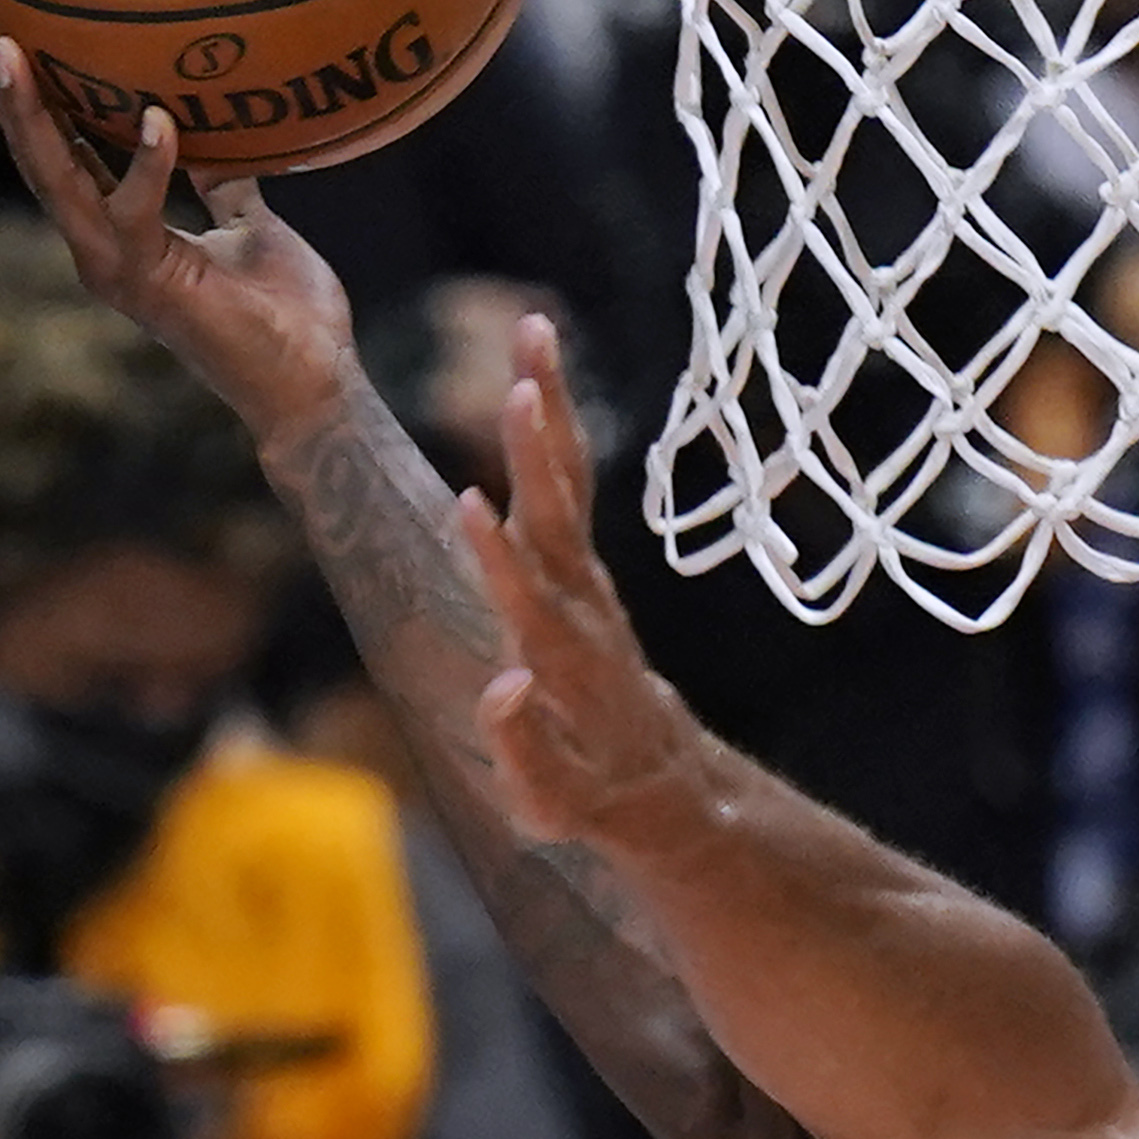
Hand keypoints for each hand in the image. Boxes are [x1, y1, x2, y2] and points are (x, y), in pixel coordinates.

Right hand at [0, 16, 361, 438]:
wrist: (313, 383)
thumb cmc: (289, 314)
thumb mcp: (253, 227)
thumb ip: (224, 183)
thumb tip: (225, 134)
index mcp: (120, 231)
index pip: (61, 151)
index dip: (32, 96)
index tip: (8, 31)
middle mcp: (102, 248)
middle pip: (36, 156)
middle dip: (3, 91)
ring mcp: (117, 268)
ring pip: (56, 178)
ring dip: (30, 114)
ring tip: (10, 50)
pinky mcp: (150, 283)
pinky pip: (135, 212)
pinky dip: (148, 165)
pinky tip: (159, 118)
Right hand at [464, 365, 717, 855]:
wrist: (668, 786)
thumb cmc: (598, 802)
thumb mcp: (555, 806)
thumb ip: (525, 751)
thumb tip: (500, 686)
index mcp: (564, 664)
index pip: (528, 603)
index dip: (499, 560)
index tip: (470, 506)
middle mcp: (581, 609)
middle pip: (557, 518)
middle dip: (534, 451)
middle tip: (517, 380)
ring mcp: (587, 583)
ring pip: (566, 483)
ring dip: (548, 410)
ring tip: (531, 332)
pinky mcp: (584, 570)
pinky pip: (566, 487)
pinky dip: (550, 432)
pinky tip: (532, 376)